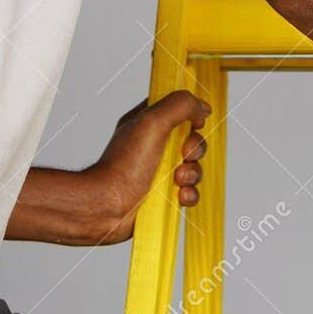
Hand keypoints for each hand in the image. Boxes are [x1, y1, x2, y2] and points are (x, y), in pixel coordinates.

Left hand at [4, 90, 209, 247]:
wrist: (110, 207)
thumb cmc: (124, 167)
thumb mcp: (152, 122)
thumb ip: (180, 106)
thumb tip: (202, 107)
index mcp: (147, 124)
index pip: (177, 111)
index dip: (191, 116)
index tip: (194, 124)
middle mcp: (154, 147)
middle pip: (192, 141)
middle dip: (194, 150)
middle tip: (183, 156)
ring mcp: (160, 172)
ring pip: (194, 168)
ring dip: (192, 174)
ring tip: (177, 180)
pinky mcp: (164, 195)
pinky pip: (190, 192)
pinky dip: (189, 194)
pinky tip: (179, 196)